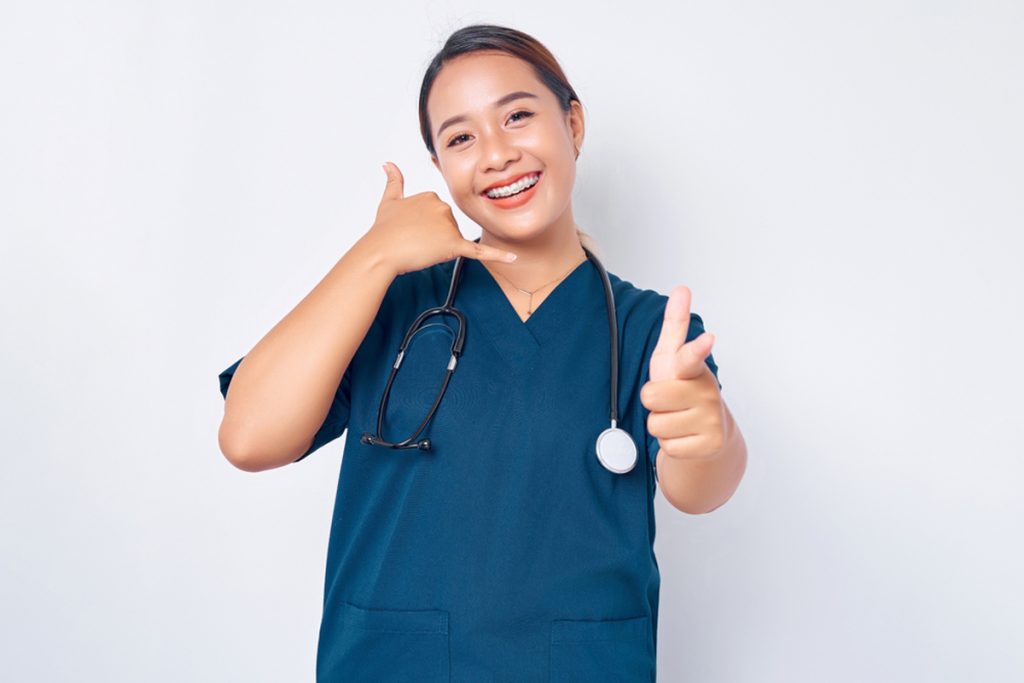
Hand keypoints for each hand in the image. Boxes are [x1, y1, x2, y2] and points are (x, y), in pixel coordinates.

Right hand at [361, 161, 517, 275]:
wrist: (380, 251)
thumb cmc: (384, 230)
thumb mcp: (388, 201)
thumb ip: (394, 181)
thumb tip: (388, 163)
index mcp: (431, 195)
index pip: (438, 214)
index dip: (426, 227)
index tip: (411, 230)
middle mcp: (443, 206)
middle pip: (448, 227)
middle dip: (435, 237)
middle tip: (413, 241)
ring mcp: (448, 225)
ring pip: (453, 240)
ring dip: (440, 247)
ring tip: (419, 248)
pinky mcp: (453, 245)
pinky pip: (478, 251)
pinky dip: (496, 255)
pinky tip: (512, 258)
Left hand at [640, 285, 725, 461]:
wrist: (707, 433)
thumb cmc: (682, 387)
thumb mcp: (672, 358)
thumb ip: (675, 325)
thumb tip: (682, 288)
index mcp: (695, 368)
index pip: (691, 356)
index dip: (697, 348)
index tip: (707, 338)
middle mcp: (708, 391)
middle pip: (651, 397)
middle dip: (652, 402)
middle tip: (667, 402)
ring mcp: (711, 418)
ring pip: (657, 425)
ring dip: (661, 425)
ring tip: (676, 419)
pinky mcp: (710, 444)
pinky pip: (668, 447)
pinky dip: (670, 445)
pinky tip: (684, 437)